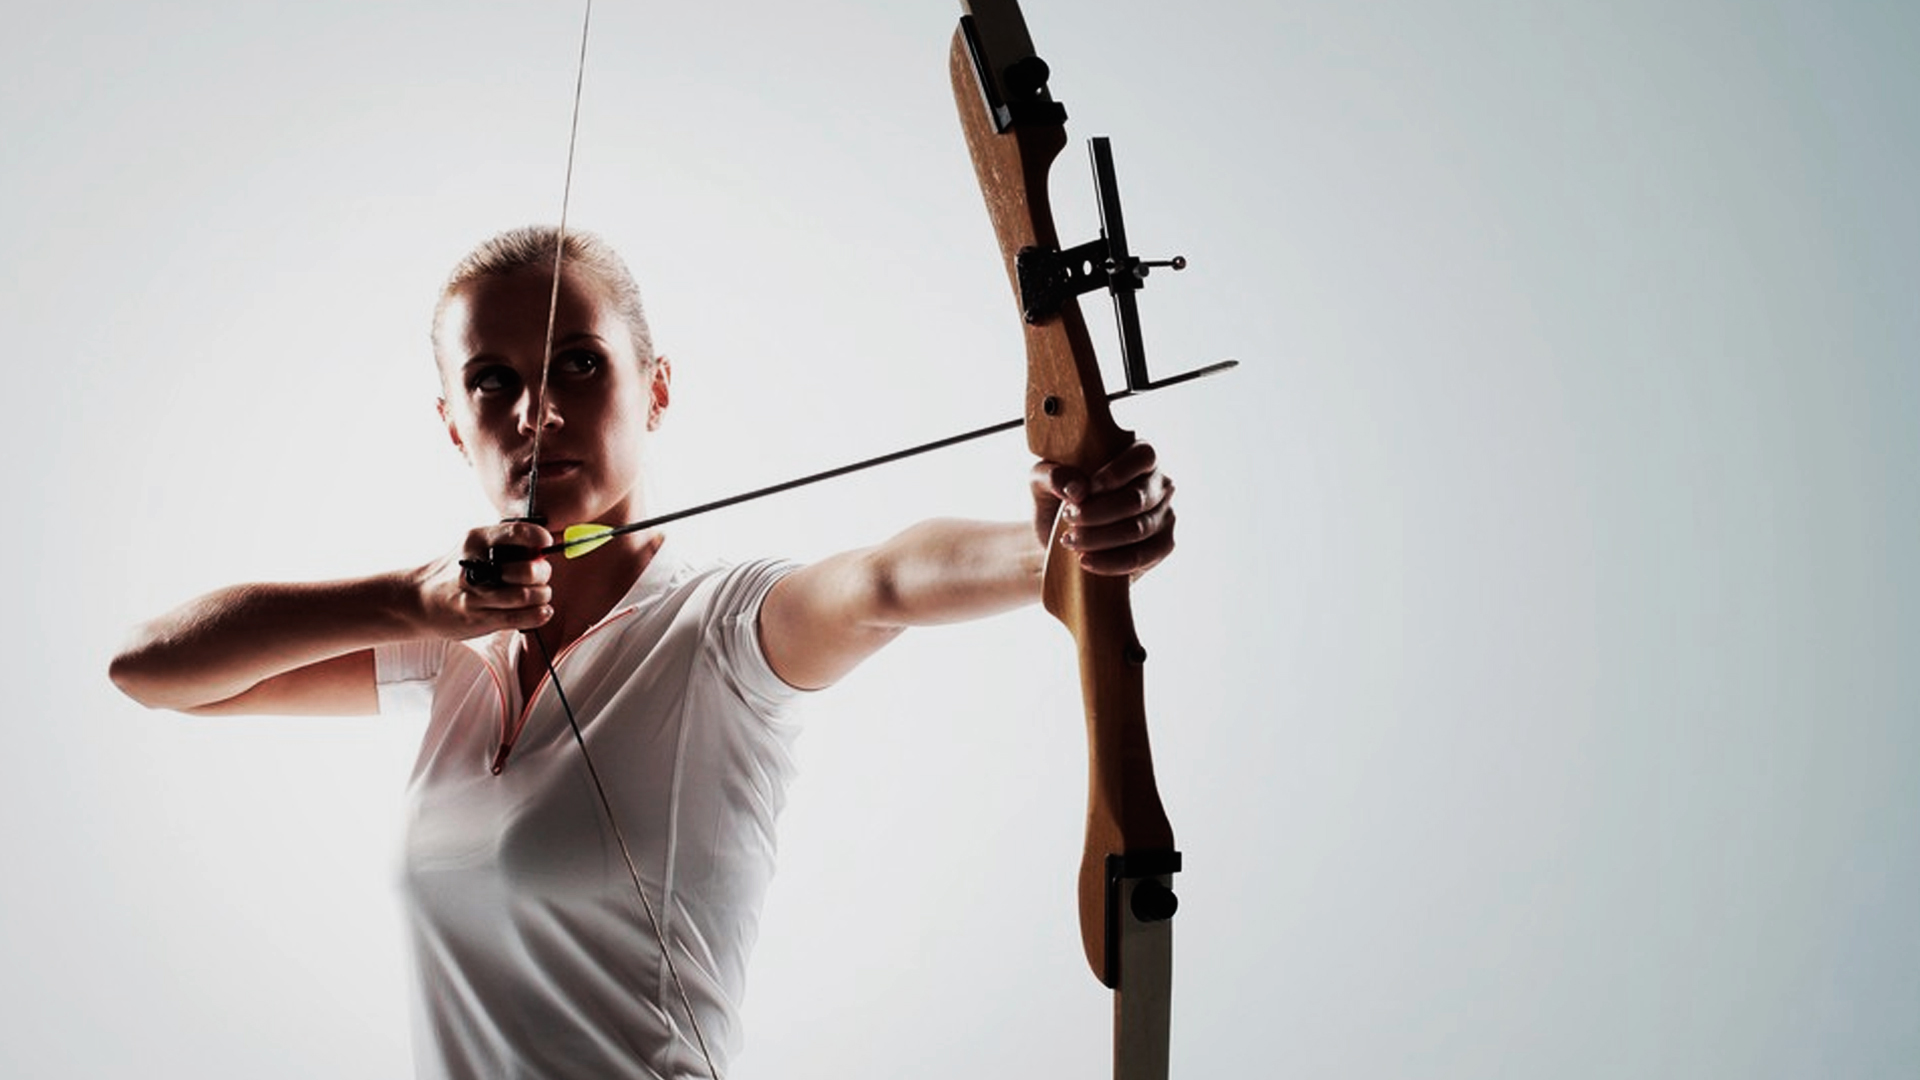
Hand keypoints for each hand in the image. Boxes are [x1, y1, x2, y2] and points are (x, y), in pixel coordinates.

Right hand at [412, 520, 554, 638]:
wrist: (419, 601)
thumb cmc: (455, 571)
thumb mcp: (473, 545)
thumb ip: (504, 542)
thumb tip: (543, 546)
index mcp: (477, 540)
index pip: (515, 532)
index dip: (537, 537)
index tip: (546, 542)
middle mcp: (476, 566)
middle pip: (529, 569)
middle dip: (543, 573)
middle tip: (540, 576)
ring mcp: (477, 595)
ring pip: (528, 595)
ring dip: (542, 595)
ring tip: (540, 594)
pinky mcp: (479, 619)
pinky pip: (520, 618)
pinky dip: (538, 614)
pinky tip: (543, 610)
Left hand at [1031, 440, 1175, 577]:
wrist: (1063, 538)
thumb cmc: (1058, 499)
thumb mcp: (1042, 481)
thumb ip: (1052, 475)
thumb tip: (1077, 488)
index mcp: (1138, 454)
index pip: (1143, 456)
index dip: (1116, 473)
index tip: (1087, 490)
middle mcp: (1159, 482)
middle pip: (1137, 498)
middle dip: (1098, 512)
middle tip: (1069, 518)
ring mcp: (1165, 514)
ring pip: (1138, 529)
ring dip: (1099, 538)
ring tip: (1070, 541)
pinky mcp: (1162, 545)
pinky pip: (1142, 557)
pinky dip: (1111, 562)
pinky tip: (1086, 560)